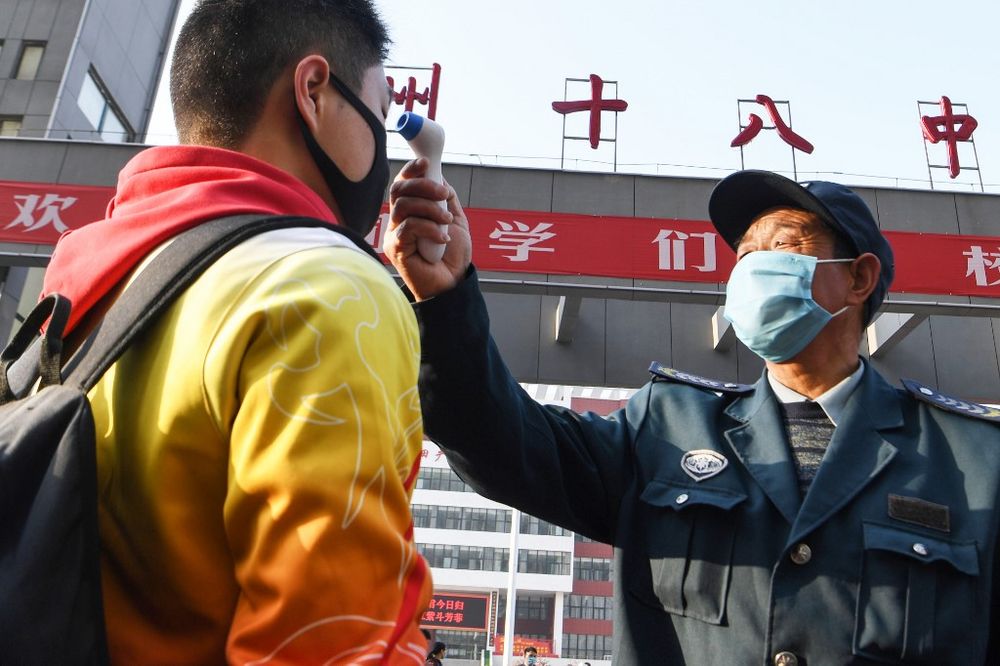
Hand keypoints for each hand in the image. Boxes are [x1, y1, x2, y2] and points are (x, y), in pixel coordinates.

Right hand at [384, 158, 470, 299]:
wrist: (452, 284)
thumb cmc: (451, 256)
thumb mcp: (454, 220)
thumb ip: (446, 198)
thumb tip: (440, 176)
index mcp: (410, 211)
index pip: (402, 184)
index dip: (411, 170)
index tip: (426, 163)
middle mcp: (397, 220)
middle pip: (399, 190)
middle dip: (423, 185)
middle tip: (443, 194)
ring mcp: (394, 234)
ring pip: (403, 206)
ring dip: (429, 208)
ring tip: (446, 221)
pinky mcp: (395, 248)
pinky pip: (408, 227)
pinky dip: (429, 228)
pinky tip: (442, 238)